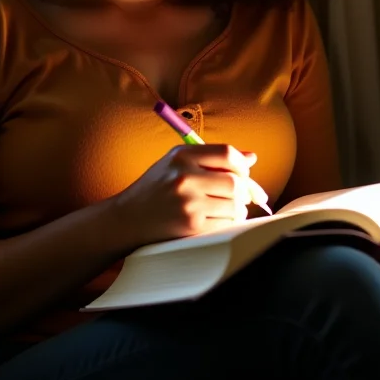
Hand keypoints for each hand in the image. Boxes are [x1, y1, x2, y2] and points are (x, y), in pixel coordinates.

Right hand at [112, 144, 257, 247]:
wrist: (128, 218)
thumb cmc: (156, 188)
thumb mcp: (177, 162)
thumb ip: (213, 158)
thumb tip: (251, 158)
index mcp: (182, 155)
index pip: (227, 154)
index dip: (242, 165)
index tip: (244, 173)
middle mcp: (185, 176)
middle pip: (235, 182)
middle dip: (244, 191)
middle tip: (242, 195)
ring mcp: (188, 202)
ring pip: (234, 204)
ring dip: (238, 208)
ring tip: (229, 208)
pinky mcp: (190, 225)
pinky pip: (226, 223)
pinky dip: (229, 222)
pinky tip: (219, 219)